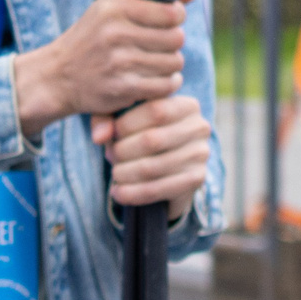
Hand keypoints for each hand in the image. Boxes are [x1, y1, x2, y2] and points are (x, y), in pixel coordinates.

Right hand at [15, 0, 191, 136]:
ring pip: (174, 62)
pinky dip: (168, 84)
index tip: (169, 23)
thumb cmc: (89, 39)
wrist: (56, 76)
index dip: (177, 18)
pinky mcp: (122, 88)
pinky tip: (158, 79)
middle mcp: (116, 33)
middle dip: (173, 43)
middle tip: (162, 46)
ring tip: (158, 63)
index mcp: (114, 8)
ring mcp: (119, 62)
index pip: (170, 12)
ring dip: (171, 65)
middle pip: (176, 38)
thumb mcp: (109, 9)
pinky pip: (165, 85)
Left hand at [95, 92, 210, 222]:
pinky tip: (118, 192)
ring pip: (152, 167)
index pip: (155, 110)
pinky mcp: (197, 179)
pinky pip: (158, 189)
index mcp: (187, 105)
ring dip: (124, 173)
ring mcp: (201, 154)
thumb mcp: (124, 119)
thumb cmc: (143, 134)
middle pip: (153, 140)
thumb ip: (107, 120)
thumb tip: (99, 137)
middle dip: (123, 151)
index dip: (127, 124)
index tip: (110, 135)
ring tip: (114, 174)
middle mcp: (200, 127)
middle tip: (110, 156)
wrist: (168, 166)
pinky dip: (132, 193)